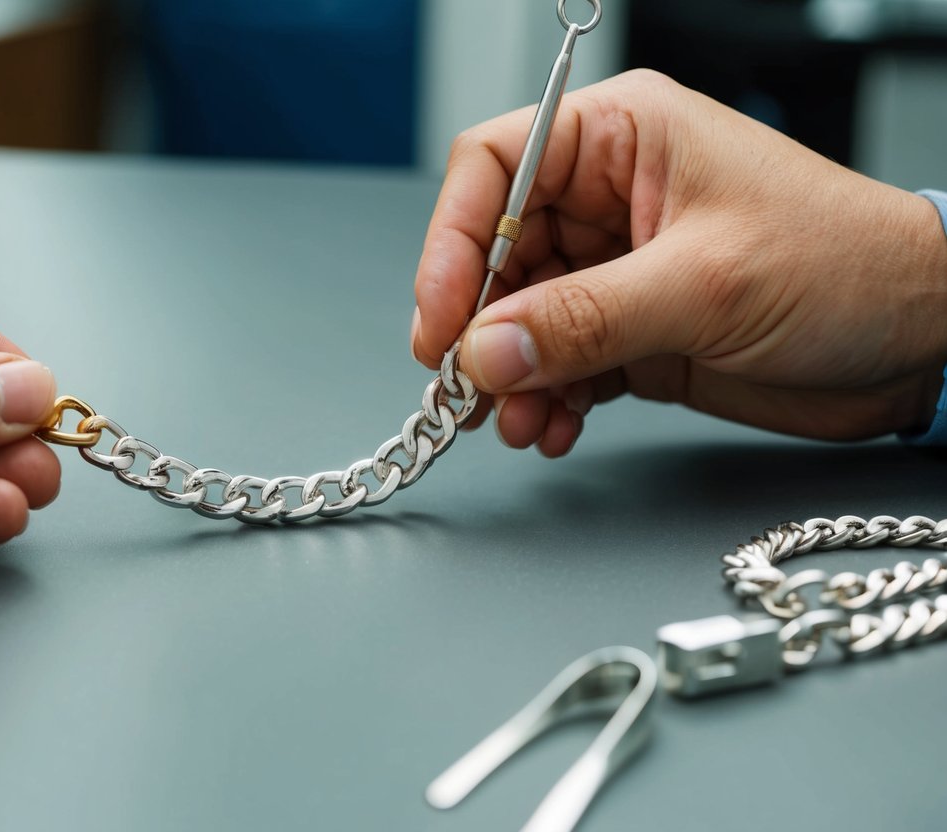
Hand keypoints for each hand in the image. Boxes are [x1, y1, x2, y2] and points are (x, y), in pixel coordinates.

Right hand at [412, 70, 946, 455]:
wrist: (920, 339)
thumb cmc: (845, 264)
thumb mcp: (705, 284)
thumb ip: (585, 318)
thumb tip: (485, 350)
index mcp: (622, 140)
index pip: (495, 168)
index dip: (452, 241)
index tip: (440, 318)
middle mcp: (607, 200)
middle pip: (495, 254)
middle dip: (478, 326)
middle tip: (470, 385)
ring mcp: (616, 270)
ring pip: (519, 320)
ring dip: (509, 375)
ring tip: (519, 419)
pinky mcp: (630, 332)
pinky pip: (558, 364)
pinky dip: (546, 400)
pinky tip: (553, 428)